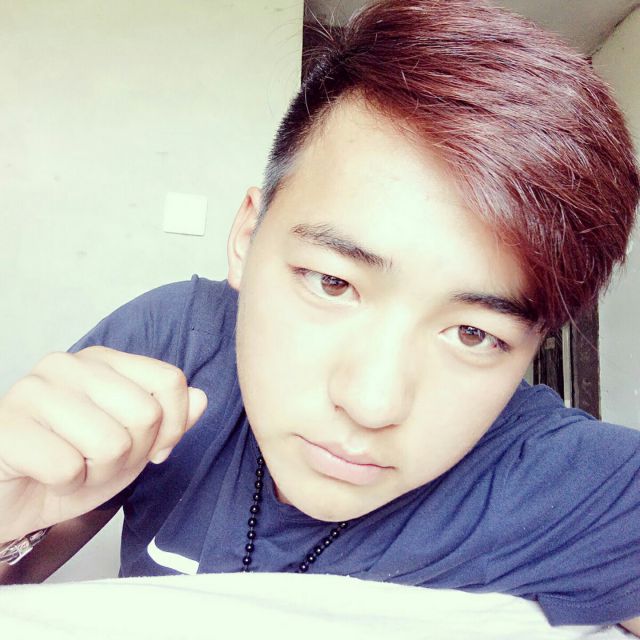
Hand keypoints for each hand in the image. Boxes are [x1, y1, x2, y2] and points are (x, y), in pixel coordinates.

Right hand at [0, 346, 206, 542]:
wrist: (9, 500)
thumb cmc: (69, 467)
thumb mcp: (134, 448)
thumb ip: (170, 421)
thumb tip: (201, 397)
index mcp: (103, 361)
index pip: (169, 381)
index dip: (172, 426)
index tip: (152, 450)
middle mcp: (68, 364)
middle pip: (145, 414)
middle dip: (131, 456)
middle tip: (98, 462)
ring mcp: (33, 390)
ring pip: (111, 443)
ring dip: (97, 474)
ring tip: (73, 469)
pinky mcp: (6, 426)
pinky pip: (68, 467)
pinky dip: (65, 486)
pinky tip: (46, 477)